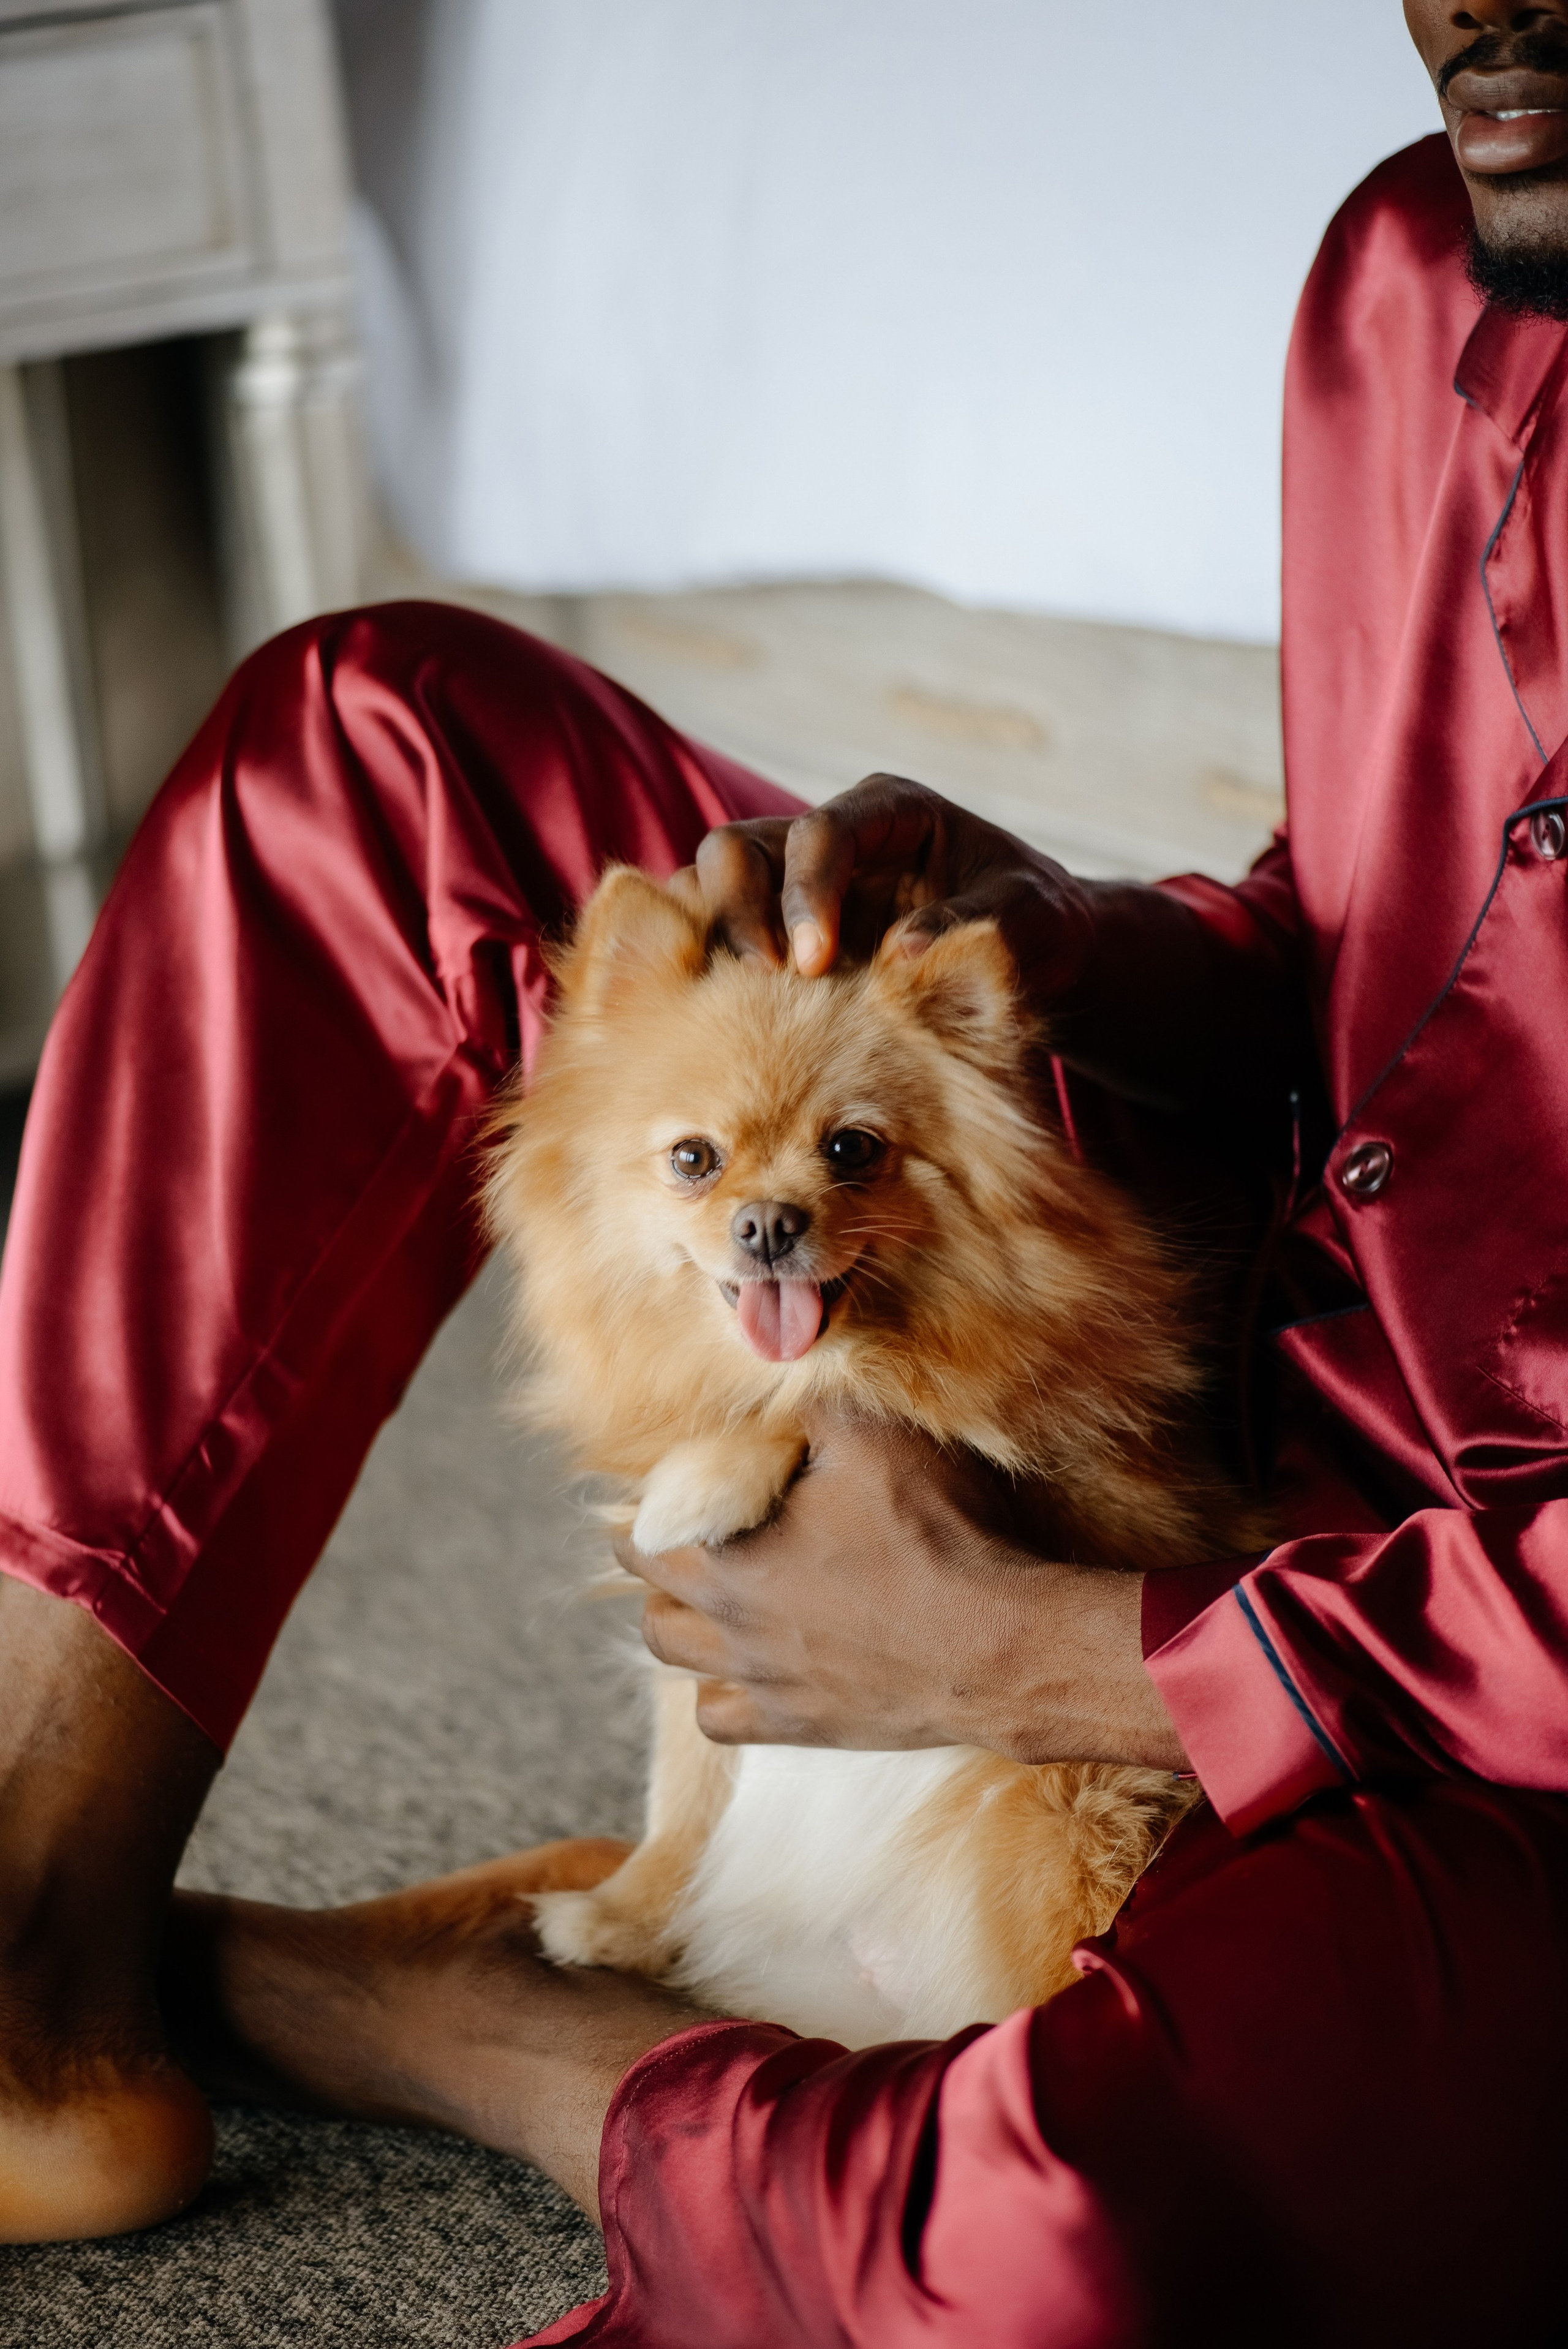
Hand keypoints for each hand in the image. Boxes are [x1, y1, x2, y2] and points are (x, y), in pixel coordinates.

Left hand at [622, 1409, 1189, 1771]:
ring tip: (712, 1598)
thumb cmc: (935, 1534)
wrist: (998, 1645)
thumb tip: (778, 1378)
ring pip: (679, 1660)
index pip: (644, 1532)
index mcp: (726, 1554)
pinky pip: (722, 1720)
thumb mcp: (875, 1435)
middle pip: (652, 1602)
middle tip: (689, 1537)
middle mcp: (728, 1626)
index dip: (653, 1505)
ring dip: (684, 1626)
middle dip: (660, 1566)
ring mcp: (763, 1682)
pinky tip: (751, 1666)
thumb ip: (810, 1408)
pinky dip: (724, 1693)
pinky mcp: (803, 1726)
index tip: (674, 1487)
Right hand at [675, 770, 1272, 1112]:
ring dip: (716, 940)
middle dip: (741, 912)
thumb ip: (977, 925)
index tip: (815, 962)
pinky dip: (711, 966)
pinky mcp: (778, 930)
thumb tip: (904, 951)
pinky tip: (728, 1013)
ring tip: (736, 1003)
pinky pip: (718, 934)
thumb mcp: (1029, 918)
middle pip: (741, 847)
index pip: (823, 832)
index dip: (808, 892)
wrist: (1023, 955)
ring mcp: (794, 883)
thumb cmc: (1032, 925)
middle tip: (768, 981)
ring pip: (715, 886)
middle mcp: (831, 836)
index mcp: (890, 812)